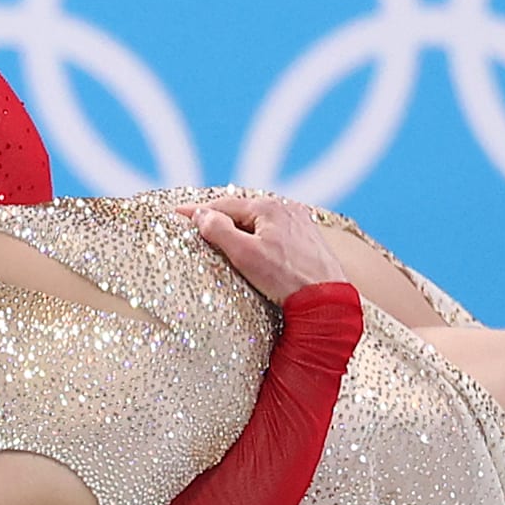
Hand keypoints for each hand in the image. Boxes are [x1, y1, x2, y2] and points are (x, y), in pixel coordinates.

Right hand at [179, 192, 348, 302]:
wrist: (327, 300)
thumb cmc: (286, 278)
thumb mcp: (245, 254)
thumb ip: (219, 230)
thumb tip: (201, 215)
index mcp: (268, 207)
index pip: (223, 204)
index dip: (198, 210)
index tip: (176, 214)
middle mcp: (286, 208)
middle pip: (242, 209)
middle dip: (219, 216)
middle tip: (195, 223)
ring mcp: (299, 222)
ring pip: (260, 220)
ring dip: (239, 225)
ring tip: (221, 234)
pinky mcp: (308, 239)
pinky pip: (275, 230)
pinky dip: (258, 233)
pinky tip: (254, 244)